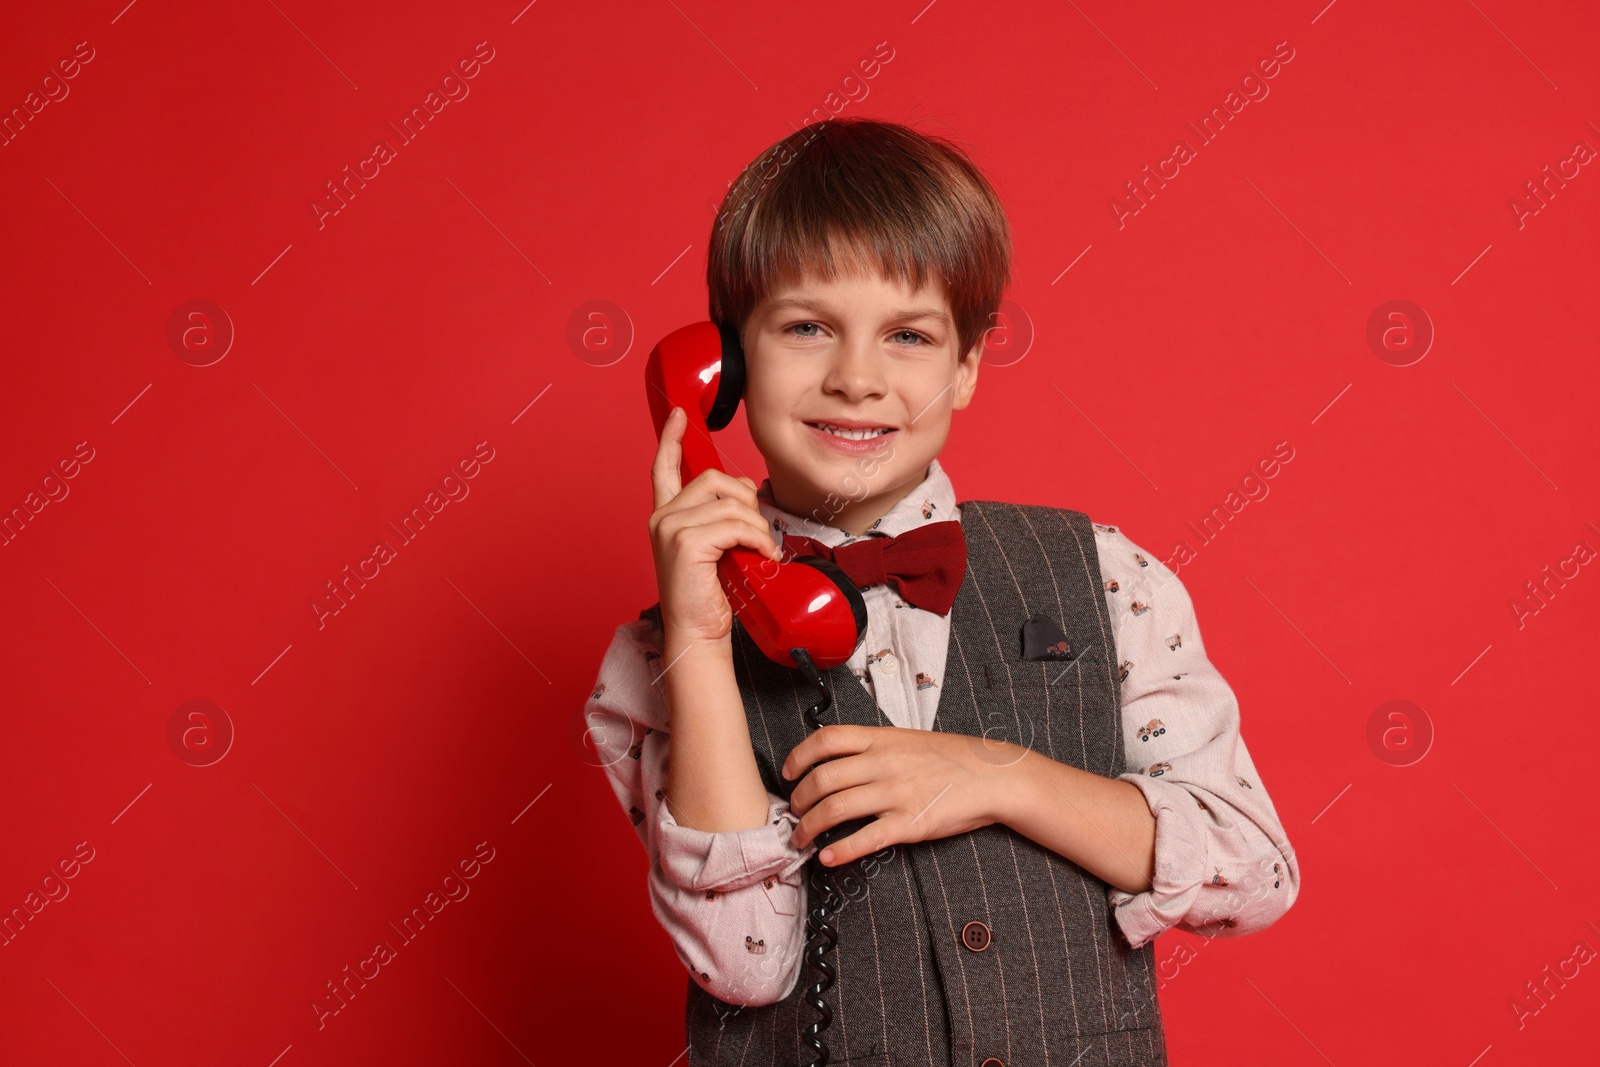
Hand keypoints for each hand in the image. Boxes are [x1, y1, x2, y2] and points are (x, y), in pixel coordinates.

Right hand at [648, 406, 782, 647]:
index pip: (664, 467)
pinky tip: (761, 557)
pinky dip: (758, 539)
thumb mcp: (717, 546)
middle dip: (746, 501)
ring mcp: (670, 528)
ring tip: (760, 551)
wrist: (699, 634)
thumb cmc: (710, 596)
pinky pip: (736, 524)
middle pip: (714, 479)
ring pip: (730, 502)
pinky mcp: (685, 543)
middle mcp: (662, 518)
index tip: (678, 415)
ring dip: (757, 527)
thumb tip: (744, 491)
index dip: (671, 438)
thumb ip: (722, 516)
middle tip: (755, 534)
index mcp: (667, 516)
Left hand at [781, 725, 1011, 865]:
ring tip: (801, 839)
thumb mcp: (908, 740)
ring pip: (835, 810)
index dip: (799, 757)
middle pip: (822, 779)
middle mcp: (883, 764)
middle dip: (799, 801)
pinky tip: (828, 858)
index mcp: (881, 740)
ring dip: (809, 828)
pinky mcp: (910, 823)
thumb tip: (839, 762)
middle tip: (794, 814)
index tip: (788, 773)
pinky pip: (865, 839)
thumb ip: (874, 749)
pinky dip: (840, 851)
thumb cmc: (952, 758)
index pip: (826, 740)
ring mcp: (896, 794)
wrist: (994, 776)